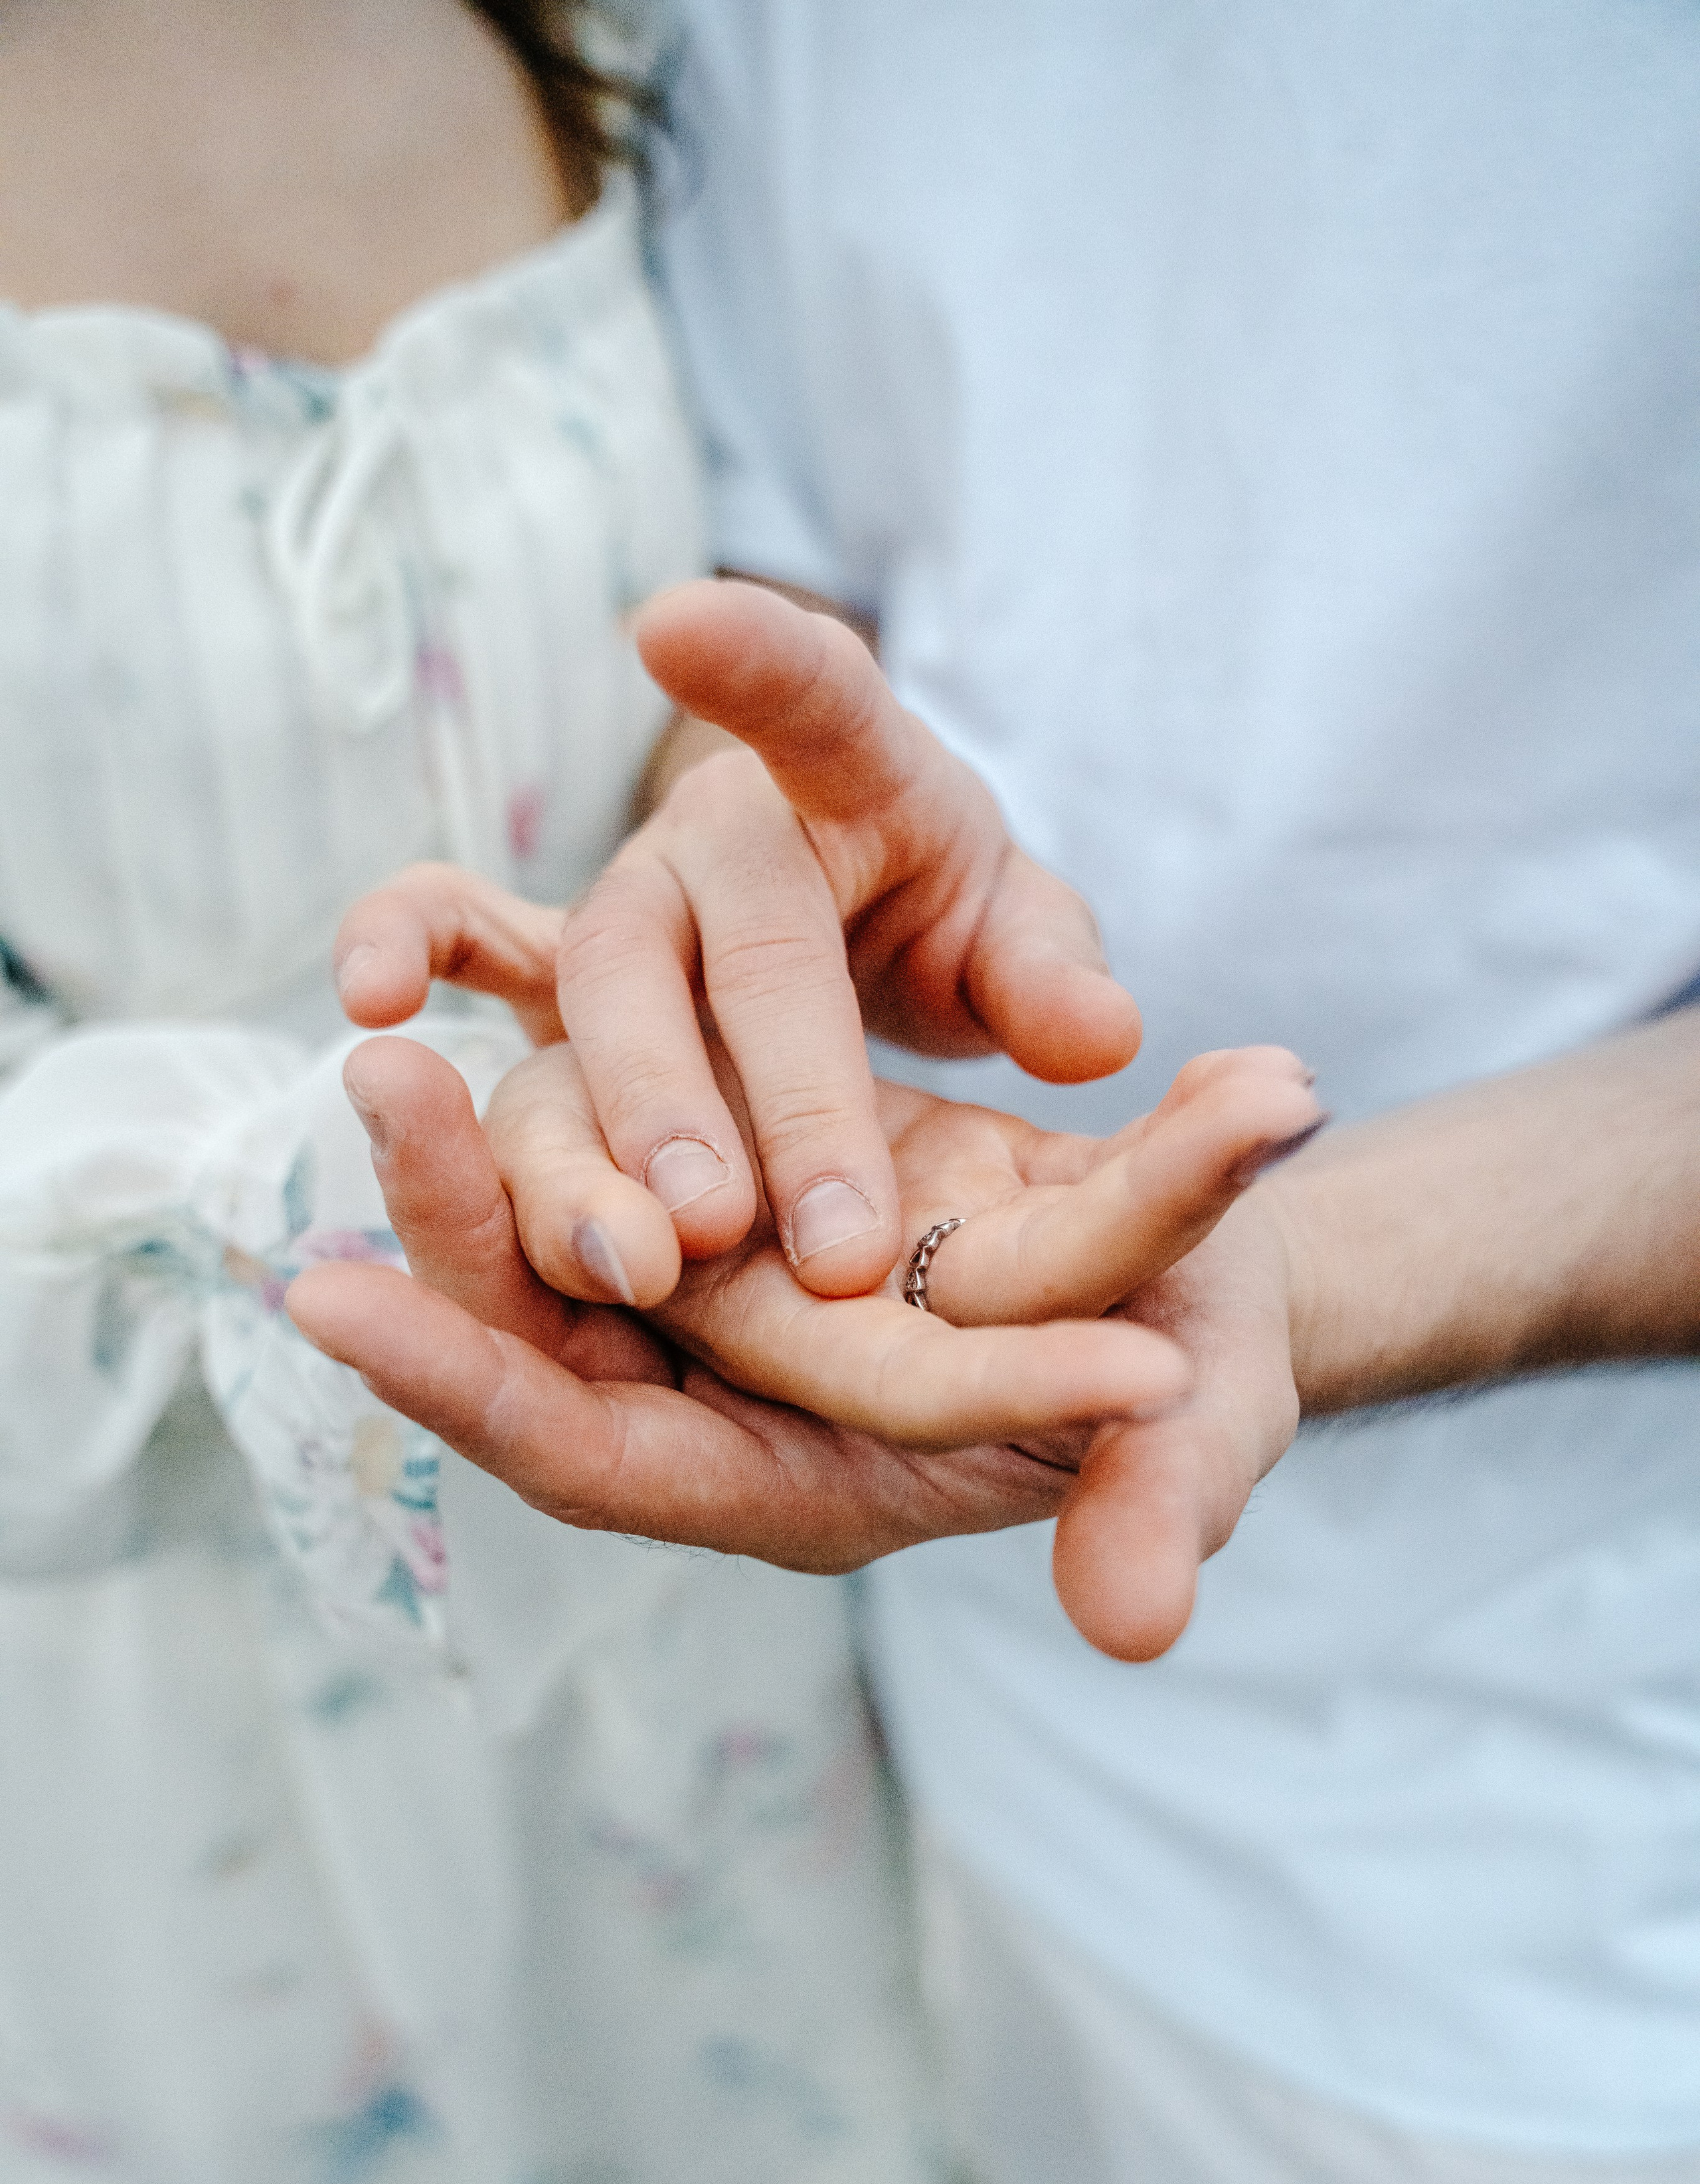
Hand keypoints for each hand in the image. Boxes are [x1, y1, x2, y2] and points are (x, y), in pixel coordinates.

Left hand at [287, 1035, 1318, 1656]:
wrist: (1189, 1283)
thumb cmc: (1192, 1367)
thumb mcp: (1200, 1420)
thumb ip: (1161, 1509)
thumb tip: (1139, 1629)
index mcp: (803, 1486)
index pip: (595, 1460)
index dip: (470, 1392)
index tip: (332, 1299)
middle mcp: (727, 1403)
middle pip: (530, 1341)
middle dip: (443, 1229)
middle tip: (376, 1081)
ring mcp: (719, 1301)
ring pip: (545, 1241)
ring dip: (469, 1149)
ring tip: (384, 1031)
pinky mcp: (732, 1197)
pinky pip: (602, 1153)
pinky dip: (543, 1091)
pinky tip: (454, 986)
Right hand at [333, 578, 1142, 1299]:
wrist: (861, 923)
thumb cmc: (947, 917)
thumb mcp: (1019, 941)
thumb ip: (1051, 977)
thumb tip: (1099, 1032)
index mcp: (857, 775)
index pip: (817, 699)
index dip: (749, 661)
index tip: (669, 617)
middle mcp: (724, 820)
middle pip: (729, 943)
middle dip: (759, 1092)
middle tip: (775, 1230)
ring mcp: (631, 889)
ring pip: (605, 989)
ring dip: (628, 1115)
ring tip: (654, 1250)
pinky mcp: (558, 960)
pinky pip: (468, 935)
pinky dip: (407, 946)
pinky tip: (366, 1002)